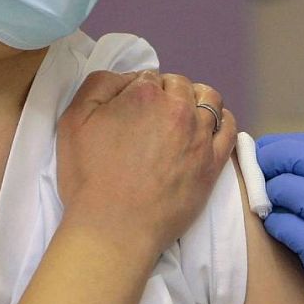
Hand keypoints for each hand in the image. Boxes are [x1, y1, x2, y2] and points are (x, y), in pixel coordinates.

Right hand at [57, 71, 235, 256]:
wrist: (115, 227)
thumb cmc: (89, 177)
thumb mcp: (74, 120)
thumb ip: (99, 85)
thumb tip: (126, 78)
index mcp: (144, 94)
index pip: (148, 77)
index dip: (137, 90)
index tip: (130, 110)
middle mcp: (178, 109)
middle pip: (179, 85)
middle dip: (166, 93)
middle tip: (151, 117)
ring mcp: (200, 135)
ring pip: (208, 99)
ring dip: (195, 100)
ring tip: (182, 117)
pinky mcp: (214, 162)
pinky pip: (229, 128)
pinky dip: (221, 120)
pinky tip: (209, 126)